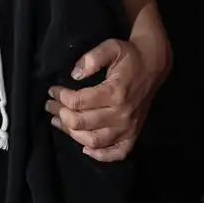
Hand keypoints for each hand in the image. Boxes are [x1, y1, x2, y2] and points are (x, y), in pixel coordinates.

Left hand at [47, 36, 163, 162]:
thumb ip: (92, 58)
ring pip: (93, 140)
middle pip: (81, 122)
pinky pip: (118, 153)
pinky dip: (101, 155)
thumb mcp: (111, 47)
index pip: (78, 101)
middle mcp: (122, 113)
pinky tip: (85, 148)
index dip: (60, 96)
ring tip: (58, 121)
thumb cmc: (130, 56)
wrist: (153, 65)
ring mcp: (128, 127)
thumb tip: (75, 75)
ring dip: (71, 133)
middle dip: (60, 113)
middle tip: (50, 105)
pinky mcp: (133, 134)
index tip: (52, 90)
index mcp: (115, 92)